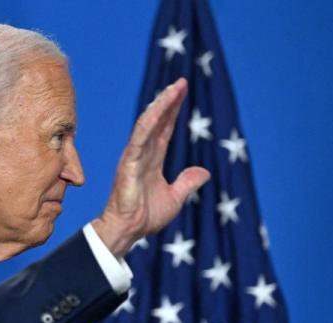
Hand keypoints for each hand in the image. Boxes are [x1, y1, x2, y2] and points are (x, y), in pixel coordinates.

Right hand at [92, 78, 210, 256]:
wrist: (130, 230)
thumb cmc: (146, 216)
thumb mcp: (175, 197)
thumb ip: (187, 182)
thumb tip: (204, 172)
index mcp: (153, 159)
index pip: (165, 128)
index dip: (173, 110)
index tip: (183, 91)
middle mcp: (143, 153)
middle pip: (157, 120)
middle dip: (168, 101)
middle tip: (181, 82)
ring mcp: (134, 156)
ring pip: (147, 124)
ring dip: (161, 106)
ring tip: (173, 89)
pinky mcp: (128, 164)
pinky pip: (138, 140)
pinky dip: (148, 124)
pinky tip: (158, 111)